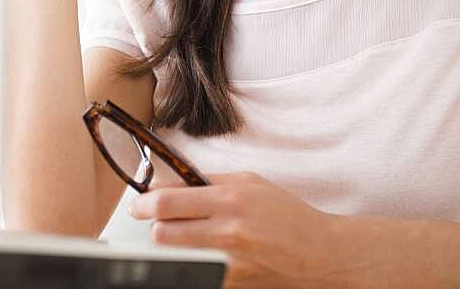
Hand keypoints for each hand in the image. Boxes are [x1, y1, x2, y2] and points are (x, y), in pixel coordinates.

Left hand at [128, 171, 347, 288]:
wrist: (321, 252)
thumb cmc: (285, 213)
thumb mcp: (249, 182)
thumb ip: (208, 181)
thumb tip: (169, 182)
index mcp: (230, 199)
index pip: (168, 202)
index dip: (145, 203)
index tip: (138, 204)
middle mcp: (228, 231)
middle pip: (164, 233)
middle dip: (155, 227)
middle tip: (157, 223)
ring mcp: (230, 262)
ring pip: (176, 256)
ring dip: (173, 246)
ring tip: (185, 237)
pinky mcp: (233, 283)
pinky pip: (199, 272)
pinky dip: (195, 263)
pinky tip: (208, 254)